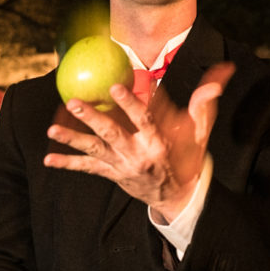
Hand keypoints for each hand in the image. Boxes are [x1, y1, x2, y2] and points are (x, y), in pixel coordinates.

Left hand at [44, 62, 234, 222]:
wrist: (178, 196)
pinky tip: (48, 159)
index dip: (130, 103)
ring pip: (95, 151)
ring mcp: (122, 166)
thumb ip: (205, 101)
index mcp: (159, 142)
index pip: (144, 120)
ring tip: (51, 131)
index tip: (116, 86)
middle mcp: (138, 155)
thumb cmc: (188, 157)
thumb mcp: (200, 131)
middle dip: (92, 118)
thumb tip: (221, 73)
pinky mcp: (112, 174)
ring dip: (72, 140)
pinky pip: (88, 169)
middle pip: (112, 134)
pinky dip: (68, 163)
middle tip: (74, 102)